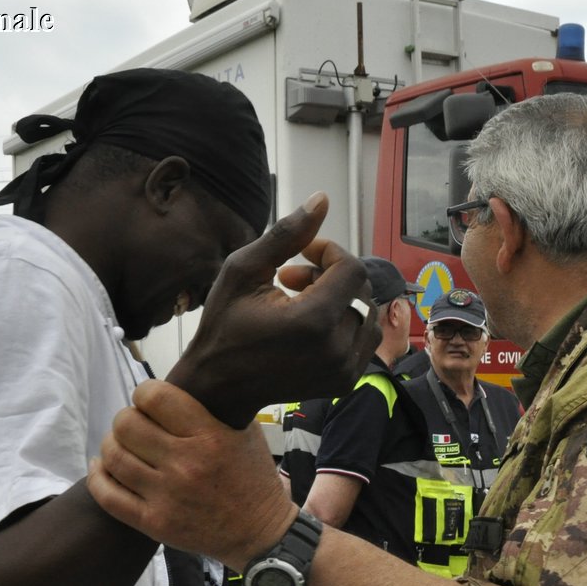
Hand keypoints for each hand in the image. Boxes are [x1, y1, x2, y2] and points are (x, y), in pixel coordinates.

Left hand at [91, 380, 296, 566]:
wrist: (260, 534)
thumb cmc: (253, 478)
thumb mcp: (246, 434)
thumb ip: (211, 410)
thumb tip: (174, 387)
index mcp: (209, 436)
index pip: (154, 397)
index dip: (144, 393)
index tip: (150, 402)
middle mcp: (185, 464)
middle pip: (126, 424)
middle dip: (126, 419)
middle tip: (136, 426)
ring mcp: (167, 496)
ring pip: (113, 457)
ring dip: (111, 445)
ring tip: (122, 446)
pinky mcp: (154, 523)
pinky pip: (108, 496)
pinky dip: (98, 477)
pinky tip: (103, 467)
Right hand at [167, 192, 379, 426]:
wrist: (221, 386)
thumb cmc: (225, 325)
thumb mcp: (244, 270)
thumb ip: (286, 235)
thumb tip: (322, 199)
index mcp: (313, 321)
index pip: (351, 268)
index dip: (330, 252)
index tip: (303, 255)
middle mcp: (335, 348)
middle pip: (360, 289)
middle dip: (331, 275)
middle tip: (292, 279)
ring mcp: (344, 369)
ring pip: (365, 312)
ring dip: (339, 299)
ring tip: (301, 301)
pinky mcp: (345, 381)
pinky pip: (364, 339)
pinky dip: (344, 323)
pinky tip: (312, 325)